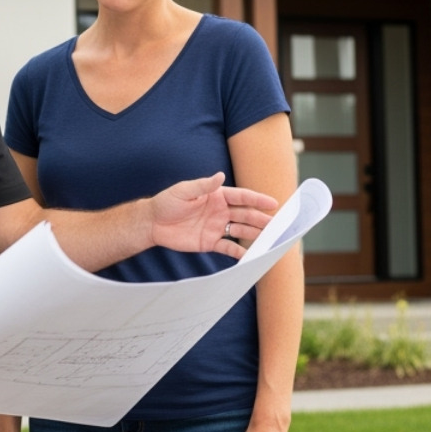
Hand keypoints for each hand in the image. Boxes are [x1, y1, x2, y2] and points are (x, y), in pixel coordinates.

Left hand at [149, 173, 277, 257]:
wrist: (152, 223)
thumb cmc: (167, 202)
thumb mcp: (184, 191)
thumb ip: (203, 186)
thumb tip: (221, 175)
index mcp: (217, 196)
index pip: (241, 197)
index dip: (257, 200)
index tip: (273, 203)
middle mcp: (220, 211)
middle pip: (245, 215)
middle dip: (261, 219)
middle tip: (277, 225)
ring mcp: (216, 227)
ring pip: (241, 231)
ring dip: (255, 234)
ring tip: (270, 240)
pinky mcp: (210, 242)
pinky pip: (228, 247)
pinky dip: (239, 252)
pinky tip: (250, 256)